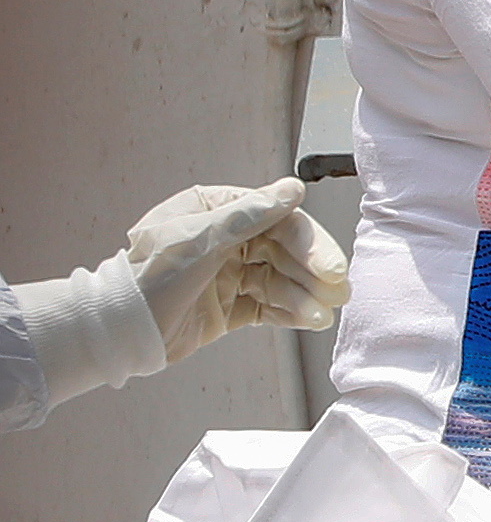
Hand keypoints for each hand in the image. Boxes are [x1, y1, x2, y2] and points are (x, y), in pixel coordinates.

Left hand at [21, 178, 353, 413]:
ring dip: (305, 295)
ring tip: (323, 314)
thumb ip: (250, 214)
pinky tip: (310, 320)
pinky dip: (291, 312)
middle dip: (313, 271)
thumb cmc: (151, 279)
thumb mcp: (201, 240)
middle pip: (285, 250)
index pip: (277, 219)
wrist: (121, 333)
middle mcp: (226, 238)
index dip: (309, 242)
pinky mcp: (229, 305)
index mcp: (215, 211)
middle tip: (339, 289)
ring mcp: (229, 273)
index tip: (330, 265)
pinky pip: (269, 304)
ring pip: (281, 279)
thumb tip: (294, 188)